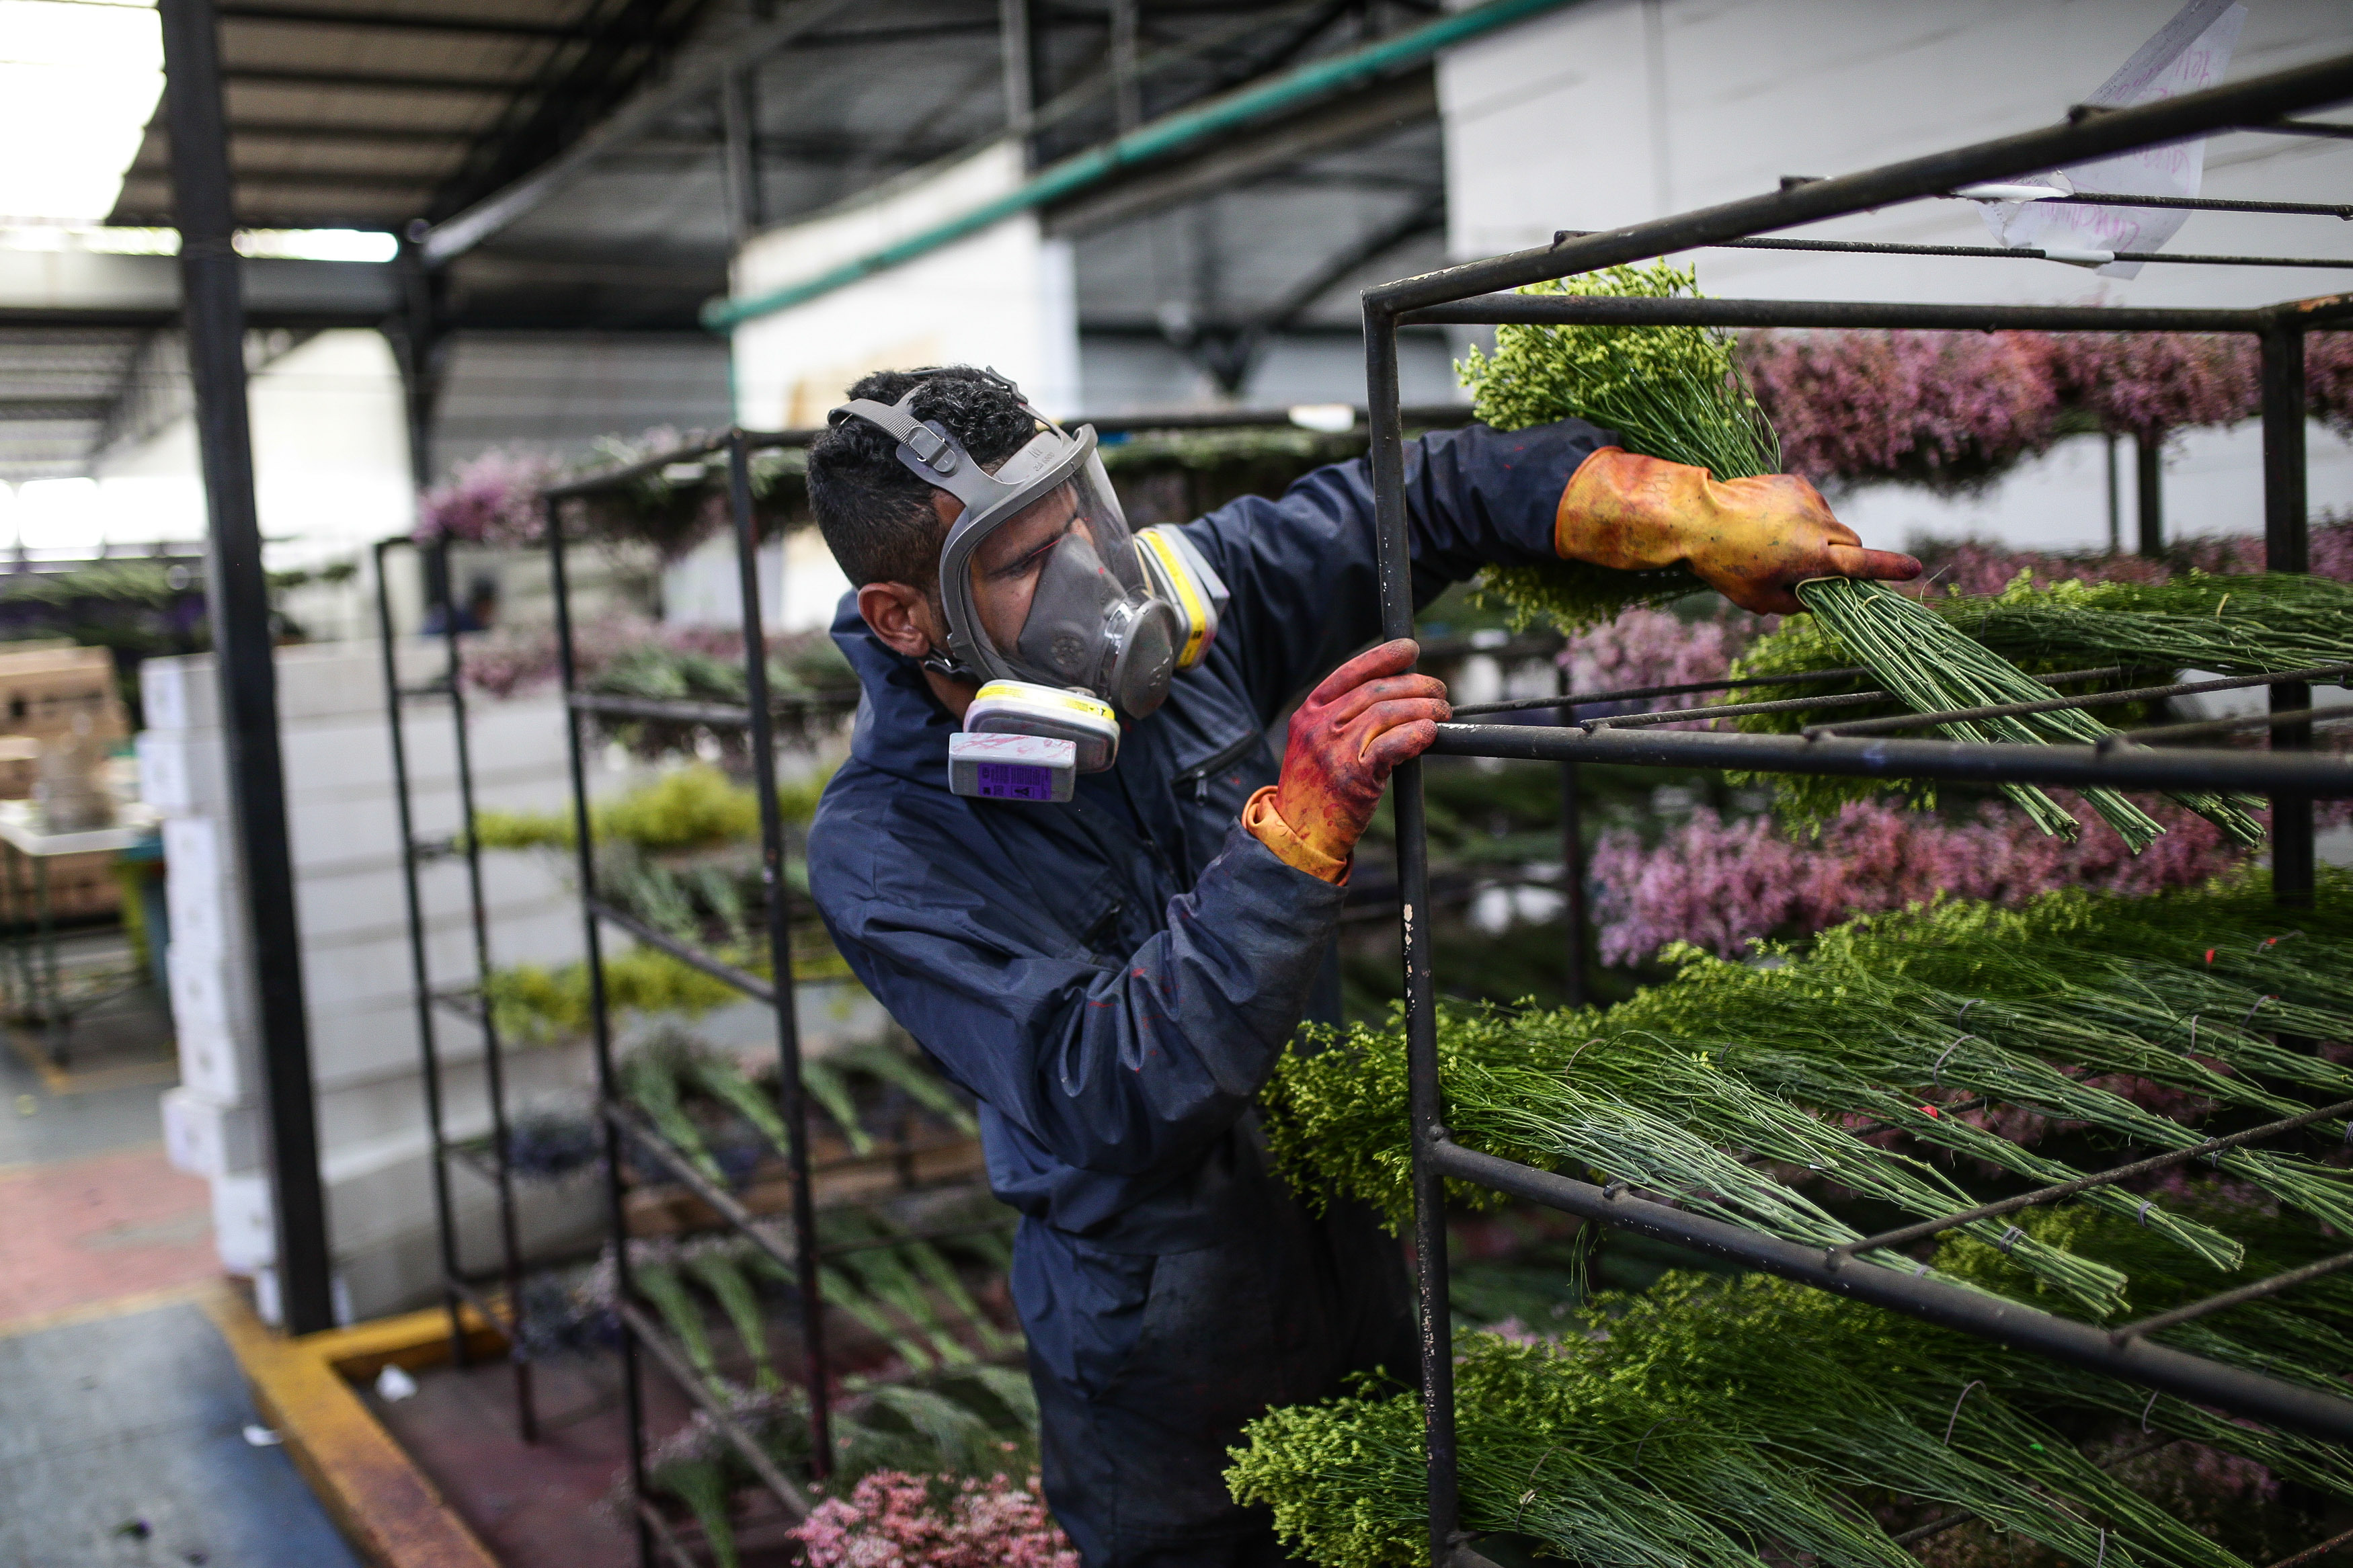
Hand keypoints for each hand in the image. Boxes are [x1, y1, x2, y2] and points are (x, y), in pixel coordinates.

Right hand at [1243, 639, 1448, 882]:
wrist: (1298, 833)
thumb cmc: (1317, 789)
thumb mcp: (1317, 745)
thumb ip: (1345, 719)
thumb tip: (1397, 696)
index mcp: (1309, 712)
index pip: (1350, 672)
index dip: (1383, 656)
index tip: (1409, 650)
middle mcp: (1319, 726)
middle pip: (1376, 690)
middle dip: (1415, 684)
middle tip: (1439, 690)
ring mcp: (1334, 749)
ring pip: (1387, 713)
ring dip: (1423, 708)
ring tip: (1442, 712)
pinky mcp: (1353, 775)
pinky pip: (1392, 744)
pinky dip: (1417, 734)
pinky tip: (1430, 733)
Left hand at [1554, 448, 1919, 614]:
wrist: (1696, 516)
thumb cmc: (1725, 565)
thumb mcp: (1760, 599)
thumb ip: (1798, 603)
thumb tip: (1820, 601)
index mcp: (1812, 556)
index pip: (1862, 564)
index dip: (1889, 568)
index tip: (1915, 569)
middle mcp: (1817, 524)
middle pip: (1850, 543)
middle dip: (1843, 558)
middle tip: (1814, 571)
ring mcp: (1808, 499)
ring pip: (1832, 524)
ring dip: (1820, 537)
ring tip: (1777, 544)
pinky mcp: (1796, 482)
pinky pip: (1814, 505)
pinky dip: (1804, 517)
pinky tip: (1771, 523)